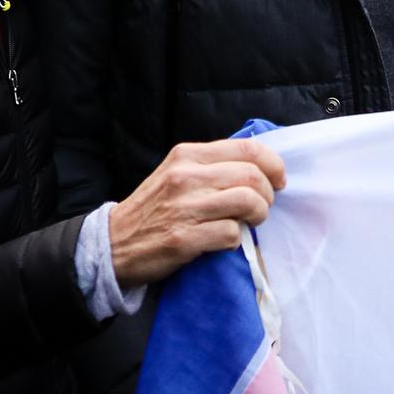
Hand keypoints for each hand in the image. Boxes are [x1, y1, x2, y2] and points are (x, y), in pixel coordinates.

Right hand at [110, 138, 288, 286]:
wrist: (113, 244)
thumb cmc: (154, 209)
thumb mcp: (177, 173)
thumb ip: (212, 165)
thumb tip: (259, 166)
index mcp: (187, 155)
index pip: (247, 149)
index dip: (273, 164)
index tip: (279, 179)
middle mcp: (186, 176)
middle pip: (253, 176)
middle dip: (268, 194)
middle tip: (263, 206)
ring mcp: (184, 207)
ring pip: (248, 202)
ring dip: (258, 215)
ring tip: (250, 222)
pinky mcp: (183, 237)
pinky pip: (231, 233)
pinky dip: (236, 239)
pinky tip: (225, 240)